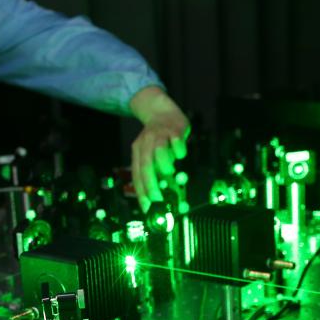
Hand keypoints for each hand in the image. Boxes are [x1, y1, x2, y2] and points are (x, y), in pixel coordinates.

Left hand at [127, 86, 188, 210]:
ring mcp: (160, 135)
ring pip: (159, 151)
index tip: (148, 208)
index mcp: (138, 151)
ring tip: (171, 172)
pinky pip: (176, 141)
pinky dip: (179, 151)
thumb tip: (162, 195)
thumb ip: (155, 171)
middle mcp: (146, 144)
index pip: (137, 175)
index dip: (142, 192)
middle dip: (152, 185)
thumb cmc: (159, 138)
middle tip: (158, 199)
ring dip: (164, 165)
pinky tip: (181, 154)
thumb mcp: (151, 152)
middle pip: (146, 166)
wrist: (162, 111)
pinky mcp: (174, 129)